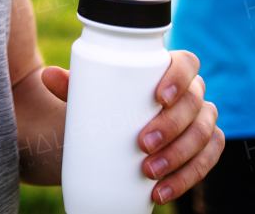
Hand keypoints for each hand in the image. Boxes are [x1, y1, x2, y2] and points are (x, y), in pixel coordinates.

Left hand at [40, 51, 223, 205]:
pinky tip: (162, 191)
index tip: (159, 96)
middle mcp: (191, 94)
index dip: (179, 77)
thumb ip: (72, 86)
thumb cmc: (107, 106)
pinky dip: (187, 178)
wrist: (113, 134)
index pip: (187, 64)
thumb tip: (47, 75)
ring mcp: (200, 121)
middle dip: (173, 126)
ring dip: (180, 157)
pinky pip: (207, 160)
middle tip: (143, 144)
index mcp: (169, 71)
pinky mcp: (204, 149)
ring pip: (204, 135)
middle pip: (194, 104)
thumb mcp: (91, 96)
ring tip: (148, 172)